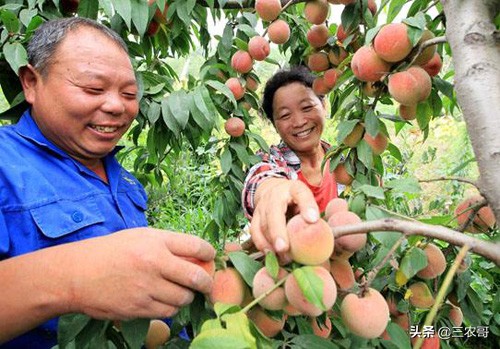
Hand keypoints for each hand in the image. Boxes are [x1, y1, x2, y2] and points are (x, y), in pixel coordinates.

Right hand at [65, 228, 215, 319]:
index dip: (209, 253)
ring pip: (183, 298)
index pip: (196, 246)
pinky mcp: (139, 308)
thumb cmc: (110, 251)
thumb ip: (167, 245)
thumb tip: (195, 256)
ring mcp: (147, 287)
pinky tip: (167, 301)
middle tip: (207, 284)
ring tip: (183, 292)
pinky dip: (172, 307)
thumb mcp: (139, 237)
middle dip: (207, 282)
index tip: (210, 257)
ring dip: (188, 296)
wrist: (77, 274)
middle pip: (196, 277)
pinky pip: (167, 311)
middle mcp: (154, 263)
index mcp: (156, 241)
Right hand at [250, 178, 318, 257]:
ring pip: (262, 225)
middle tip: (284, 248)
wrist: (273, 190)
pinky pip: (254, 231)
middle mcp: (274, 195)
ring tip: (281, 257)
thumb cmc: (294, 198)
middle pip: (274, 213)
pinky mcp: (254, 216)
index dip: (307, 206)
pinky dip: (261, 244)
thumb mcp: (306, 198)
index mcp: (293, 188)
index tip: (313, 219)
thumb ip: (311, 209)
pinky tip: (270, 254)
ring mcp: (262, 206)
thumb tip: (314, 222)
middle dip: (277, 232)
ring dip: (270, 243)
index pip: (300, 193)